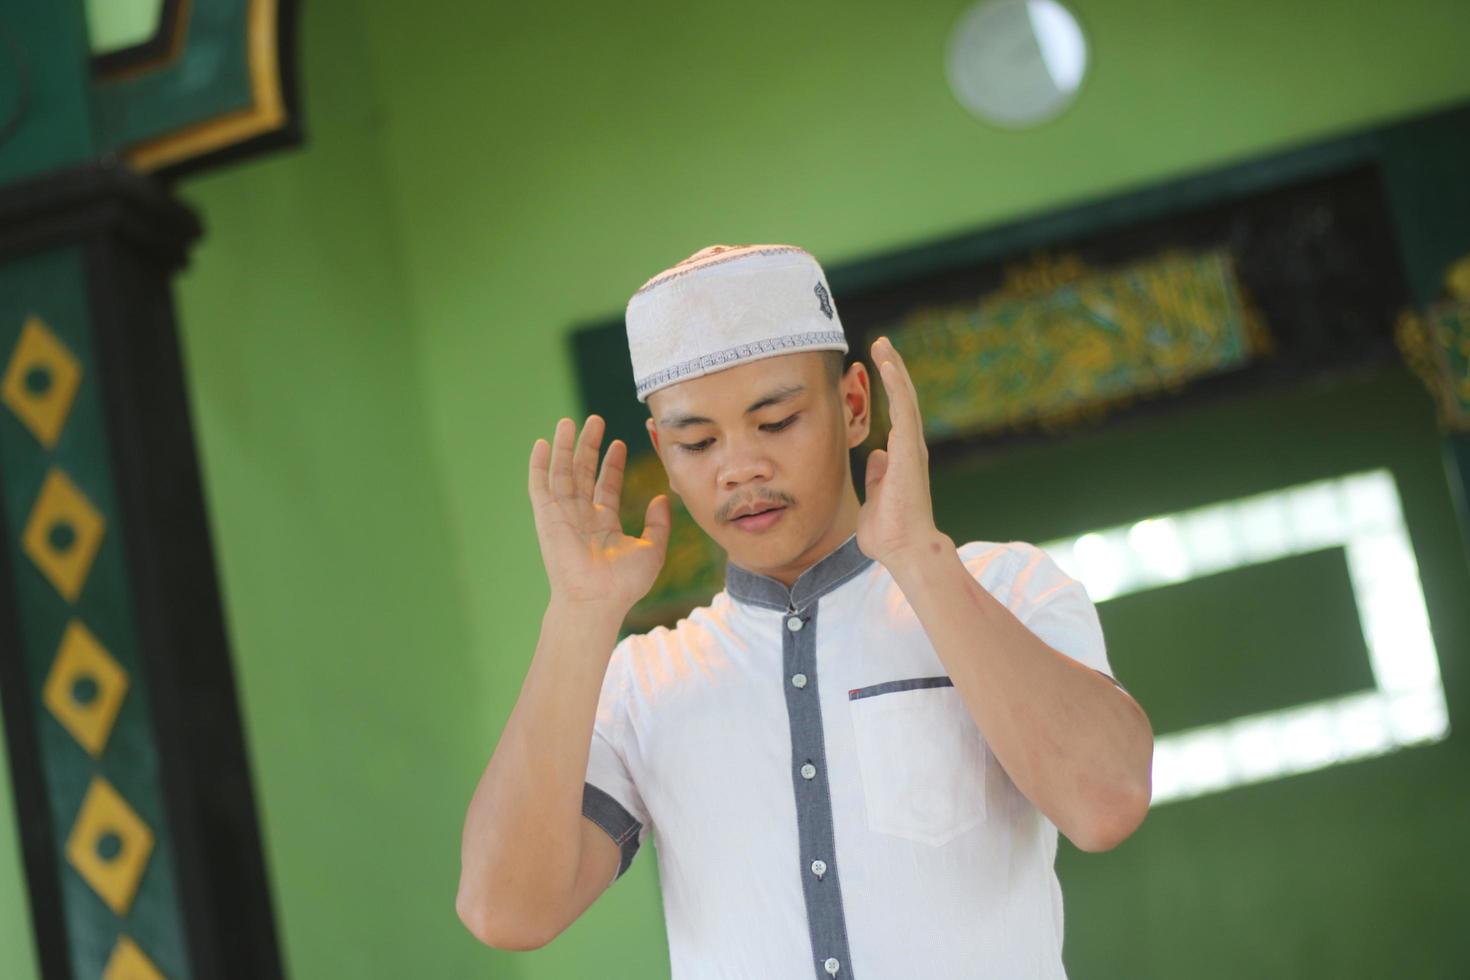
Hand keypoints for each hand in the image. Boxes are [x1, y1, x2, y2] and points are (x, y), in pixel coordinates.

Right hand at [528, 415, 671, 611]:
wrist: (597, 599)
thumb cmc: (624, 584)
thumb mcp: (652, 549)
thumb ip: (658, 523)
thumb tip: (662, 498)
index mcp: (603, 524)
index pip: (605, 485)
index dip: (611, 464)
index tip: (619, 443)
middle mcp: (581, 516)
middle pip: (582, 473)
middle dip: (588, 447)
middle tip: (595, 420)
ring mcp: (562, 515)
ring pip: (561, 473)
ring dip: (564, 447)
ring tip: (569, 422)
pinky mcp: (546, 517)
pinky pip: (540, 486)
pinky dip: (539, 464)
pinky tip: (542, 443)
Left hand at [858, 337, 945, 571]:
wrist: (904, 550)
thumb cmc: (889, 534)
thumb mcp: (875, 498)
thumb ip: (876, 477)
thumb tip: (877, 458)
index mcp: (902, 458)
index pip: (897, 414)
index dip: (890, 389)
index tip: (878, 366)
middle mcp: (910, 448)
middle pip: (903, 399)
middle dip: (893, 370)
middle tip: (881, 344)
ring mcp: (911, 447)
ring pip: (905, 397)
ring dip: (894, 369)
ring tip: (882, 344)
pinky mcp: (908, 449)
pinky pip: (903, 408)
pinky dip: (896, 383)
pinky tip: (887, 363)